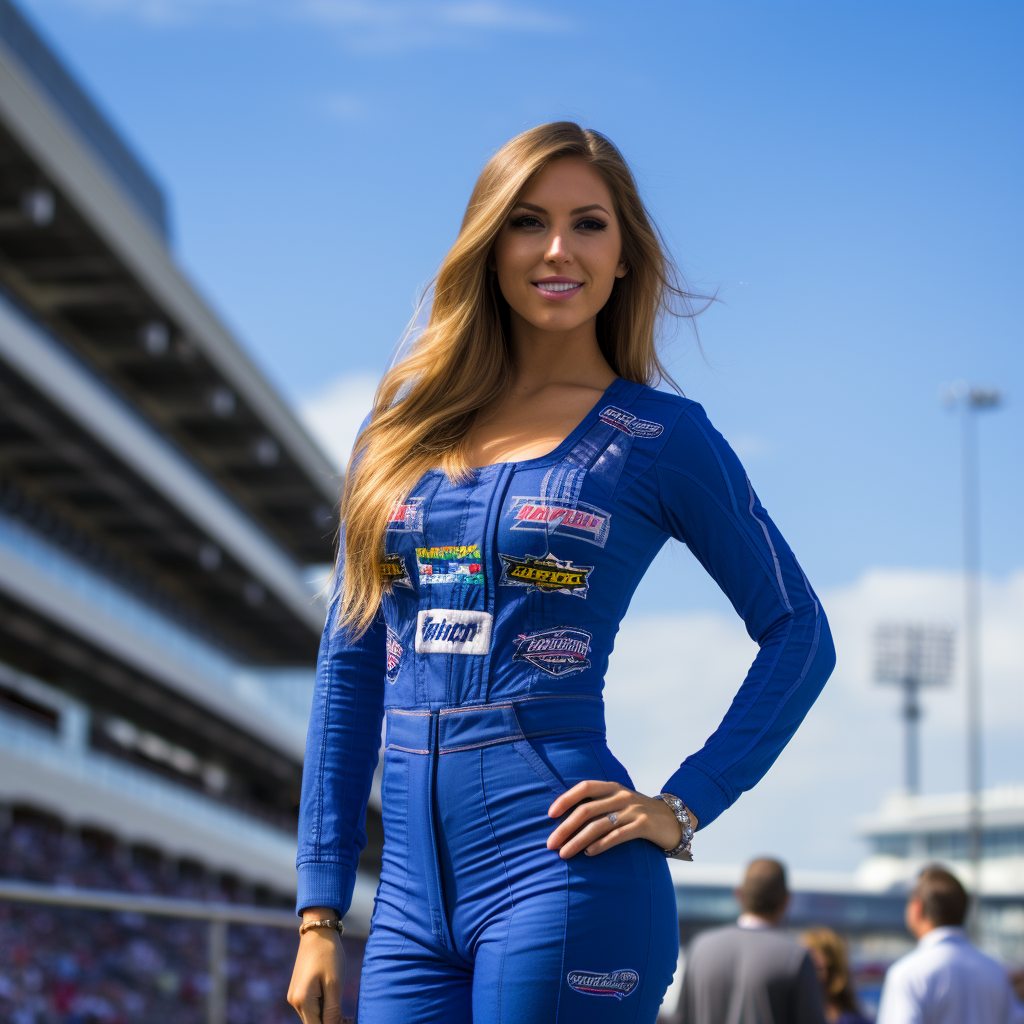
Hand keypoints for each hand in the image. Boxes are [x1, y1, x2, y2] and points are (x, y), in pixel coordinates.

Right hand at [287, 909, 346, 1023]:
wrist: (318, 932)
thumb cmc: (328, 955)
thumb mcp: (334, 984)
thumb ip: (332, 1011)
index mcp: (302, 1001)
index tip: (344, 1019)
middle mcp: (294, 1001)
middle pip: (313, 1023)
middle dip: (329, 1021)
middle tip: (345, 1014)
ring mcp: (293, 995)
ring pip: (311, 1016)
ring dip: (324, 1013)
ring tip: (337, 996)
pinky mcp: (296, 990)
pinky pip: (309, 1006)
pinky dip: (320, 1005)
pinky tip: (330, 993)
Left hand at [546, 780, 695, 858]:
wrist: (675, 819)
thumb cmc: (638, 814)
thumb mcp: (619, 803)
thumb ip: (599, 807)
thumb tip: (566, 822)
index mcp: (612, 787)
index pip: (584, 788)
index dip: (565, 799)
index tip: (549, 815)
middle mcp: (621, 795)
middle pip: (586, 810)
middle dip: (565, 828)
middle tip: (550, 844)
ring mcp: (633, 810)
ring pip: (598, 825)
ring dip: (577, 841)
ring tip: (564, 854)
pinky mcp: (643, 825)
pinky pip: (617, 835)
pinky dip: (600, 845)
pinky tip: (588, 853)